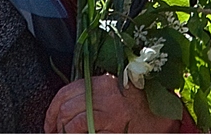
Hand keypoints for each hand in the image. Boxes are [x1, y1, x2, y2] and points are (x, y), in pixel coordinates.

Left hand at [44, 73, 179, 132]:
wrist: (161, 114)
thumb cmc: (139, 103)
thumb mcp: (114, 92)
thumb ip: (93, 94)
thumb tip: (67, 109)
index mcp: (101, 82)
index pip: (65, 92)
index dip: (52, 110)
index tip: (49, 122)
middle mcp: (102, 94)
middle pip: (65, 107)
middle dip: (55, 123)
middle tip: (53, 133)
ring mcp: (107, 112)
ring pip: (71, 122)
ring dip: (63, 132)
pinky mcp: (110, 128)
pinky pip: (82, 131)